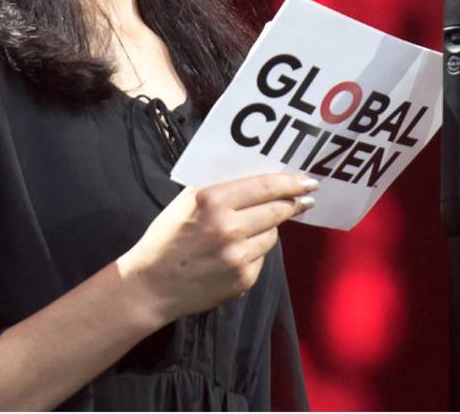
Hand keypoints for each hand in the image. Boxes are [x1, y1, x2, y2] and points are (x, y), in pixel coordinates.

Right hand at [117, 173, 317, 324]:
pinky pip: (262, 257)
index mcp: (213, 201)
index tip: (309, 182)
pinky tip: (235, 254)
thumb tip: (263, 175)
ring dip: (269, 229)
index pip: (266, 186)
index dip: (292, 183)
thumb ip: (222, 187)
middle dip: (293, 204)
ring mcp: (238, 256)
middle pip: (278, 210)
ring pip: (273, 234)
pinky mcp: (244, 279)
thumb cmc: (168, 237)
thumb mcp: (188, 201)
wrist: (150, 286)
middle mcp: (228, 227)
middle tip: (303, 199)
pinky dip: (255, 252)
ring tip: (248, 231)